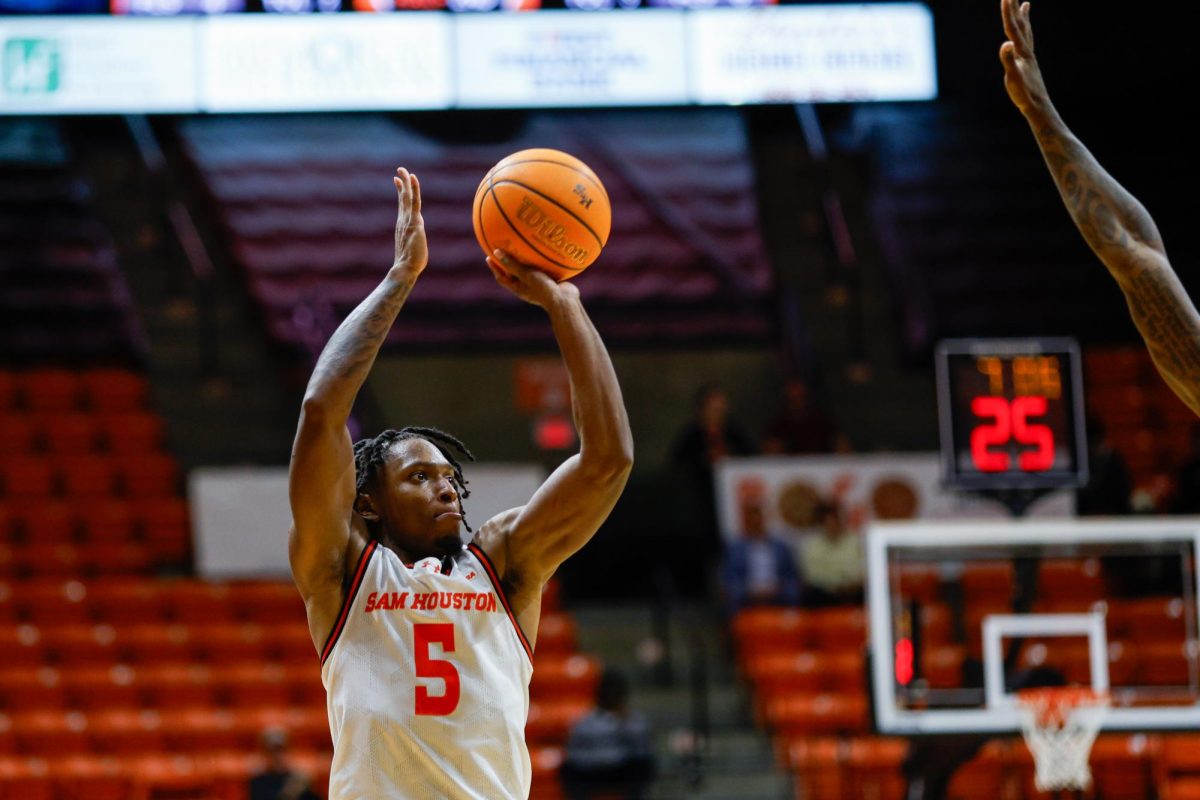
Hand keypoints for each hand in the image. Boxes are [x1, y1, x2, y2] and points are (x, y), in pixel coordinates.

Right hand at [392, 167, 426, 275]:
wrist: (405, 268)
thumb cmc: (410, 264)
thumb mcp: (412, 251)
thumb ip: (414, 244)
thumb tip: (415, 249)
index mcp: (402, 225)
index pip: (402, 205)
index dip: (400, 192)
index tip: (397, 181)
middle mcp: (403, 220)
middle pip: (402, 198)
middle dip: (401, 183)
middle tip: (399, 170)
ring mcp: (407, 220)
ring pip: (406, 197)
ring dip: (406, 182)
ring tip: (403, 169)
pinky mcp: (414, 221)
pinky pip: (414, 201)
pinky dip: (413, 189)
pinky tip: (413, 178)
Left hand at [487, 249, 578, 307]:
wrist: (565, 301)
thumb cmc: (543, 289)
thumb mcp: (526, 275)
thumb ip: (512, 264)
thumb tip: (496, 252)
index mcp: (518, 288)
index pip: (501, 278)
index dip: (495, 267)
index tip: (489, 256)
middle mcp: (526, 287)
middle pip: (513, 274)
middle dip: (509, 262)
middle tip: (505, 248)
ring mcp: (538, 285)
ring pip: (529, 271)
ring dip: (525, 260)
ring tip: (524, 246)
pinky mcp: (549, 281)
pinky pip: (543, 269)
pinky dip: (541, 260)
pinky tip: (544, 250)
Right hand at [1000, 0, 1052, 120]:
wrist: (1038, 105)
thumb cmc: (1024, 94)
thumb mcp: (1013, 77)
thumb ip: (1008, 60)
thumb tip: (1005, 44)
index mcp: (1021, 52)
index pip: (1012, 28)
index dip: (1008, 12)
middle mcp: (1027, 50)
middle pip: (1020, 25)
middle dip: (1014, 9)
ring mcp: (1029, 56)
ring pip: (1026, 31)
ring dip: (1024, 18)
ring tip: (1026, 4)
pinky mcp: (1029, 62)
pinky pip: (1027, 42)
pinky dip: (1026, 33)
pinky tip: (1024, 35)